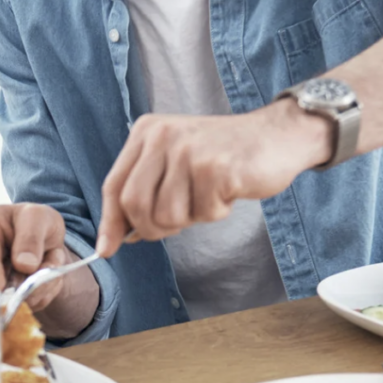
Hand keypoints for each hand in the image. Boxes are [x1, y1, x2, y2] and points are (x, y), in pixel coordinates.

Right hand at [0, 203, 75, 308]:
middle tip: (46, 270)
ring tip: (47, 268)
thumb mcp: (39, 217)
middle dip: (19, 285)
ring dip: (32, 292)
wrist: (42, 237)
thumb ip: (32, 236)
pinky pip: (16, 309)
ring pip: (0, 302)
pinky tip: (42, 281)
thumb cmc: (35, 221)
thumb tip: (24, 264)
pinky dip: (36, 298)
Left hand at [96, 99, 332, 255]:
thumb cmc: (223, 156)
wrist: (276, 136)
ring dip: (191, 218)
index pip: (113, 186)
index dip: (109, 223)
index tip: (106, 250)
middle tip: (178, 223)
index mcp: (147, 132)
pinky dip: (216, 213)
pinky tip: (228, 190)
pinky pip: (203, 214)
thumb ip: (145, 192)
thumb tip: (114, 239)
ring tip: (209, 196)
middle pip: (134, 205)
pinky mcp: (215, 168)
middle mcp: (163, 136)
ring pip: (167, 215)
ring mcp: (189, 151)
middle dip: (152, 228)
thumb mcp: (175, 163)